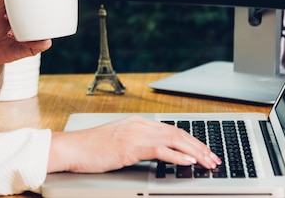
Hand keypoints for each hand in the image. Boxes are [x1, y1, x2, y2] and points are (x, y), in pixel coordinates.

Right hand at [47, 116, 221, 172]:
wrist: (71, 148)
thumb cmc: (90, 148)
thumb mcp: (118, 143)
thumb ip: (137, 144)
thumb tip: (157, 153)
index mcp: (138, 123)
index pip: (172, 130)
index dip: (192, 141)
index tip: (205, 152)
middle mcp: (139, 125)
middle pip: (178, 133)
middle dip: (199, 146)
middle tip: (213, 159)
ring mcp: (135, 134)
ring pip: (174, 140)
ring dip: (195, 152)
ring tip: (208, 162)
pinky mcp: (130, 146)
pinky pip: (161, 149)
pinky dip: (178, 156)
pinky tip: (189, 162)